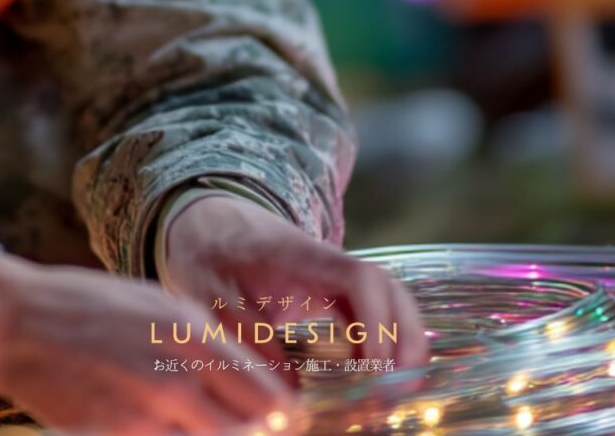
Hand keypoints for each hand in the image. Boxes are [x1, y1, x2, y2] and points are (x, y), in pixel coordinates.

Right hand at [0, 254, 298, 434]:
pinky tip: (165, 424)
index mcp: (191, 332)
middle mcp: (176, 376)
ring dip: (215, 433)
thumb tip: (247, 374)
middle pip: (248, 428)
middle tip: (257, 428)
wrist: (15, 325)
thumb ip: (205, 340)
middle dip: (257, 430)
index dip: (283, 413)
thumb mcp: (158, 304)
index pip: (265, 392)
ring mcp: (147, 413)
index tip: (287, 418)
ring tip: (200, 420)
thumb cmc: (87, 307)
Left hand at [159, 194, 430, 382]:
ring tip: (397, 392)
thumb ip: (247, 337)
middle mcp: (332, 264)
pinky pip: (374, 314)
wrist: (210, 222)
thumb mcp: (211, 296)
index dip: (378, 322)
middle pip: (392, 291)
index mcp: (304, 257)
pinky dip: (385, 343)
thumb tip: (288, 392)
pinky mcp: (335, 293)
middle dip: (405, 339)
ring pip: (390, 302)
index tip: (374, 367)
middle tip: (398, 390)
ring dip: (402, 343)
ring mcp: (338, 277)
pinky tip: (377, 378)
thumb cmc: (210, 255)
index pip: (362, 280)